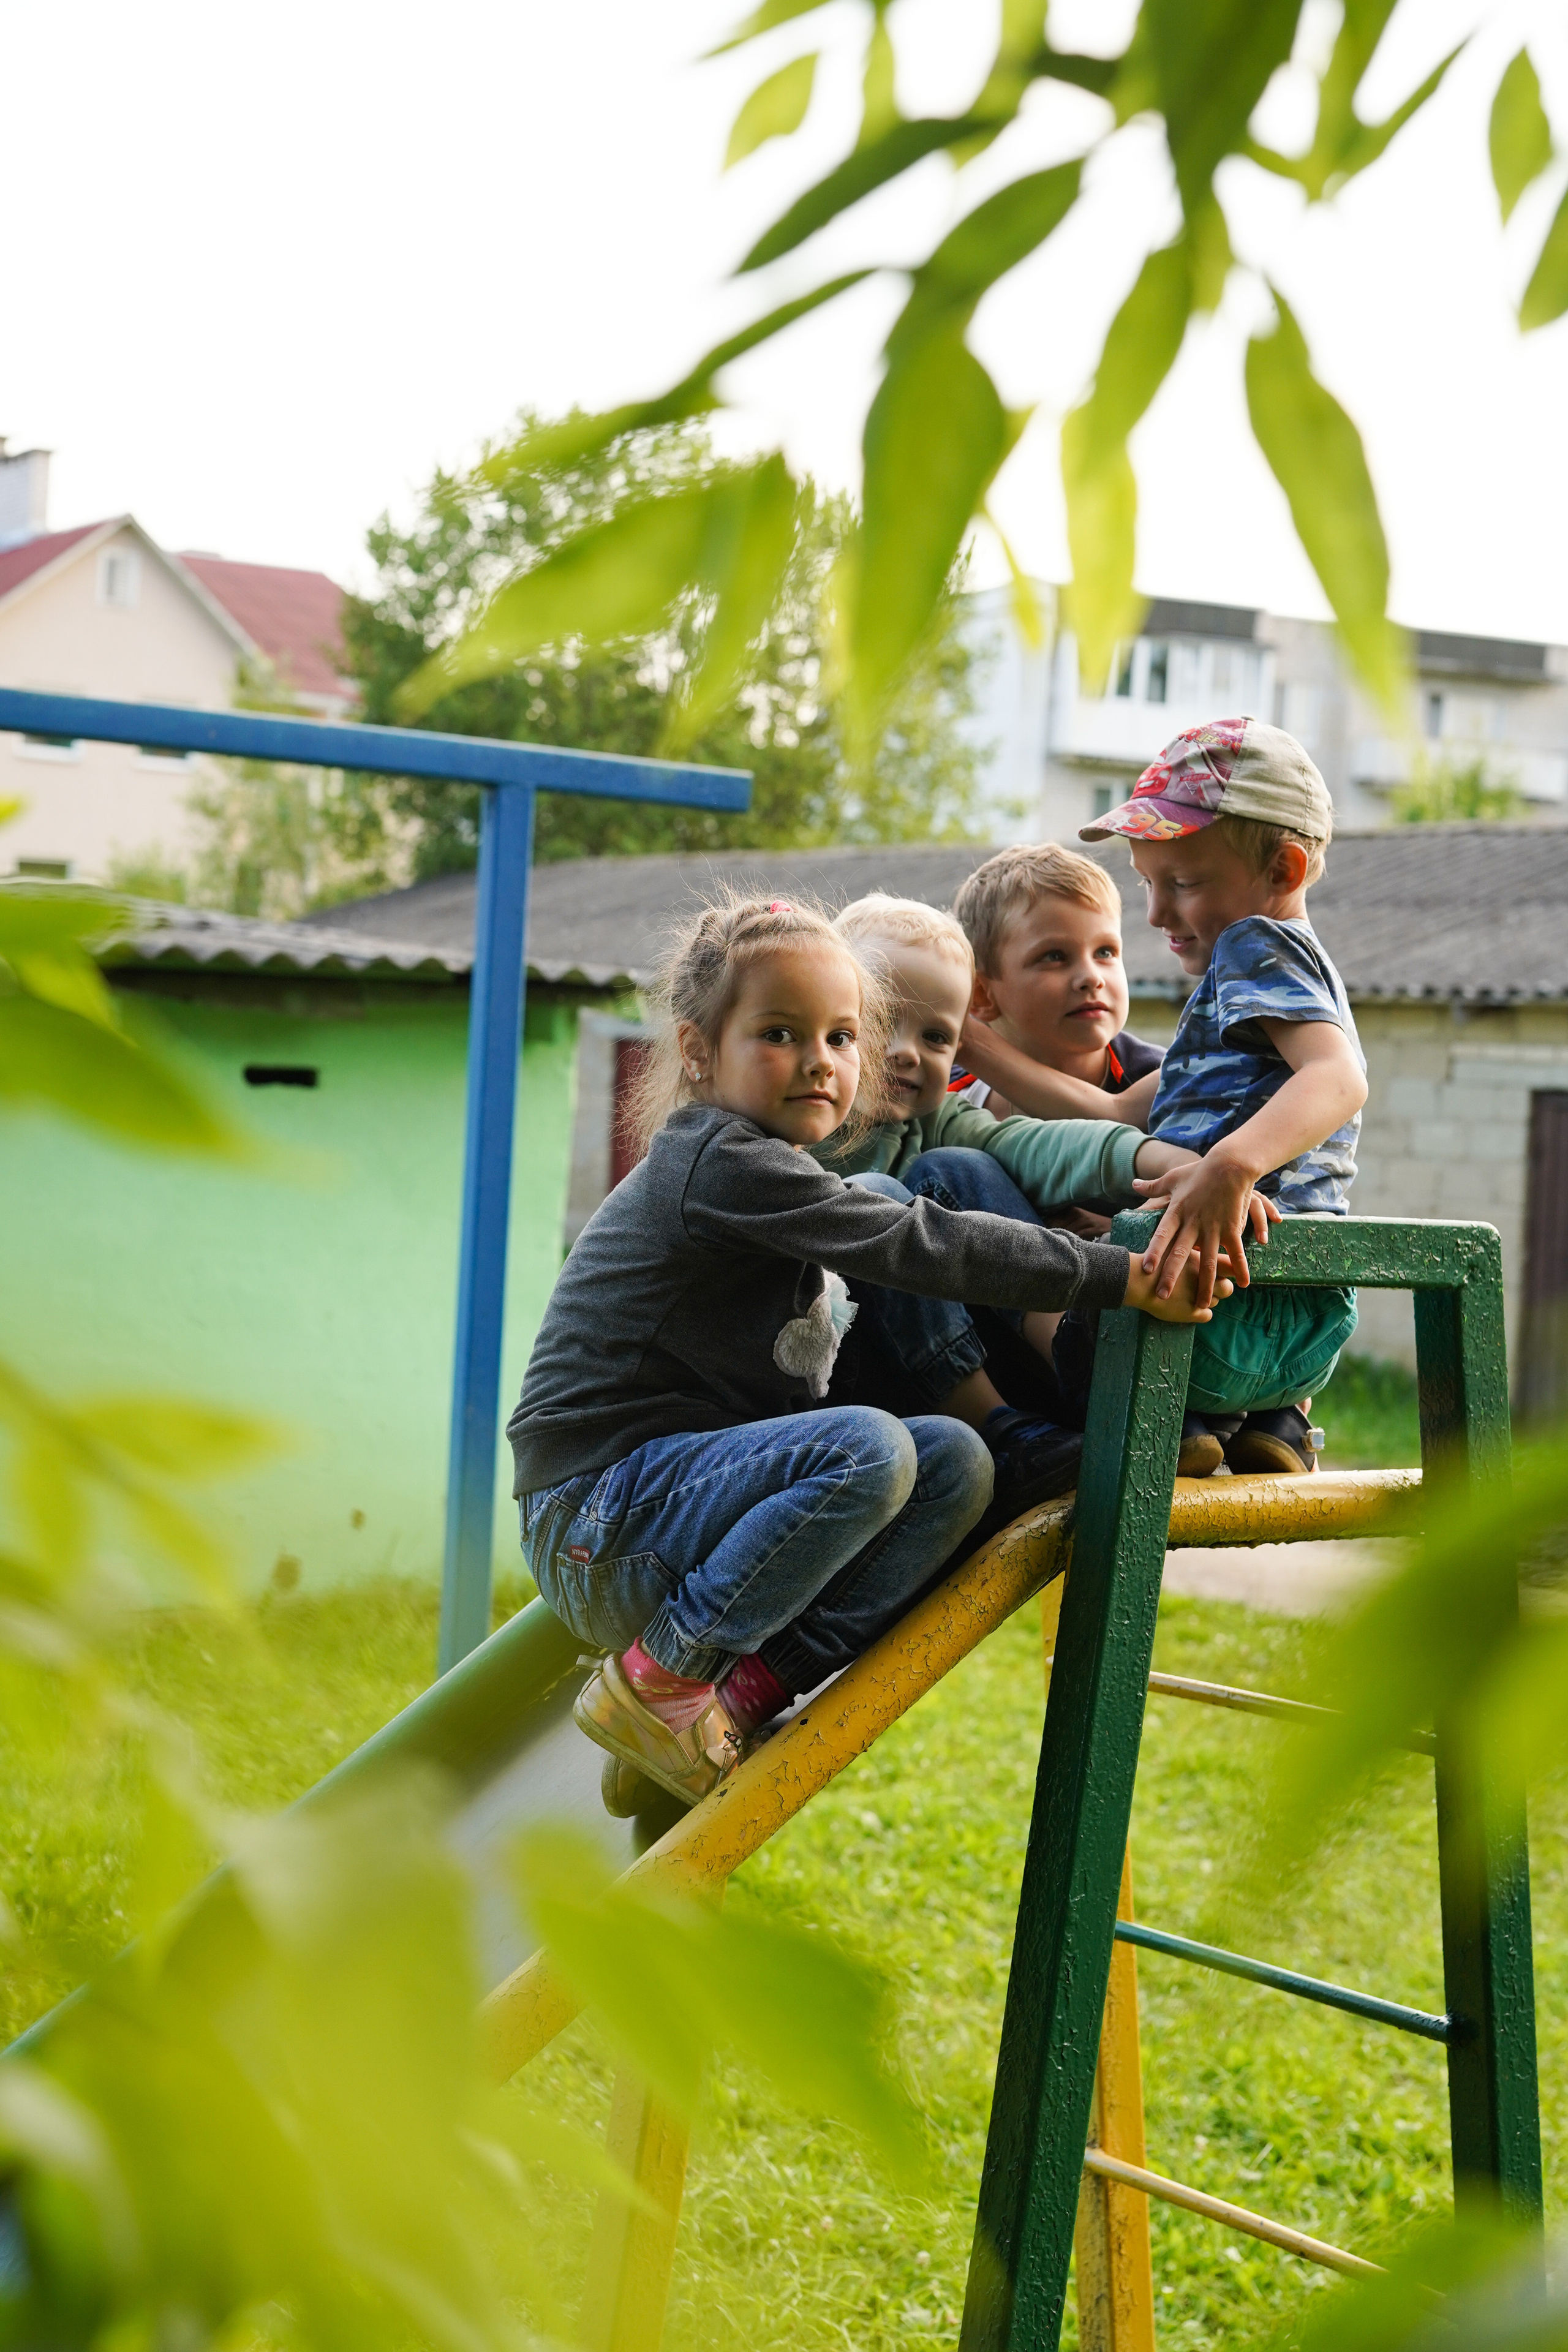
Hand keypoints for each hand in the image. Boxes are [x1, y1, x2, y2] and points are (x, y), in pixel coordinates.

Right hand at [1123, 1250, 1234, 1323]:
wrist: (1139, 1279)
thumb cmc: (1154, 1259)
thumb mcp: (1174, 1243)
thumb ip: (1190, 1245)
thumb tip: (1200, 1246)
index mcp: (1206, 1260)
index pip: (1232, 1266)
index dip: (1231, 1270)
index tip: (1226, 1272)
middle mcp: (1208, 1279)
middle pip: (1227, 1287)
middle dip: (1221, 1289)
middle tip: (1208, 1286)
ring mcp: (1201, 1296)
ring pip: (1216, 1302)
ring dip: (1208, 1300)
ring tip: (1194, 1295)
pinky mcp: (1193, 1313)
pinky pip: (1207, 1316)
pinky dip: (1201, 1314)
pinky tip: (1191, 1308)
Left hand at [1129, 1146, 1263, 1308]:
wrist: (1229, 1165)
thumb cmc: (1199, 1171)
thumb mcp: (1173, 1178)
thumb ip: (1153, 1186)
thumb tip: (1134, 1183)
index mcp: (1177, 1212)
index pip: (1162, 1235)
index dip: (1154, 1252)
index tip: (1146, 1270)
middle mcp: (1193, 1223)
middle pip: (1181, 1254)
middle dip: (1171, 1276)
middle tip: (1162, 1296)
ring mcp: (1213, 1228)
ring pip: (1208, 1262)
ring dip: (1206, 1285)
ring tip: (1203, 1305)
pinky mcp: (1231, 1228)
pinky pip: (1236, 1252)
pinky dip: (1240, 1268)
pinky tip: (1243, 1285)